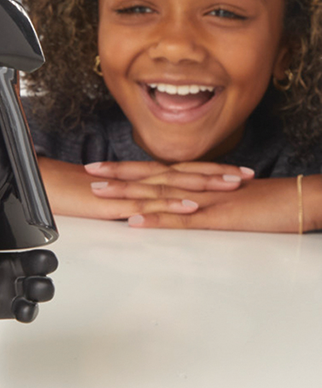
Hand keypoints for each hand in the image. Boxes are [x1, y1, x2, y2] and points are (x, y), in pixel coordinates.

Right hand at [37, 158, 252, 219]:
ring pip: (172, 185)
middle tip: (246, 175)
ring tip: (230, 187)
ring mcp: (126, 189)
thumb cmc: (64, 190)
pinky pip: (149, 204)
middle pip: (182, 172)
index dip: (206, 168)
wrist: (39, 185)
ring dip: (203, 185)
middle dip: (216, 173)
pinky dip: (172, 203)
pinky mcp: (115, 203)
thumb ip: (126, 197)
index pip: (177, 169)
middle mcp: (135, 178)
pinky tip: (191, 206)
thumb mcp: (103, 194)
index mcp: (134, 175)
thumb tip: (142, 204)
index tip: (233, 170)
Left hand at [57, 159, 316, 232]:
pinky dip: (158, 218)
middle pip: (150, 177)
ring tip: (99, 191)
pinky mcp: (218, 217)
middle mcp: (197, 185)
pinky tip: (135, 220)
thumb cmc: (268, 201)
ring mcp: (205, 200)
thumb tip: (179, 204)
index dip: (126, 168)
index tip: (99, 167)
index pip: (155, 171)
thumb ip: (200, 200)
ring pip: (160, 193)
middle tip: (87, 171)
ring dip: (127, 192)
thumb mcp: (226, 199)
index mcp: (198, 181)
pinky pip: (184, 218)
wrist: (301, 199)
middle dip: (117, 174)